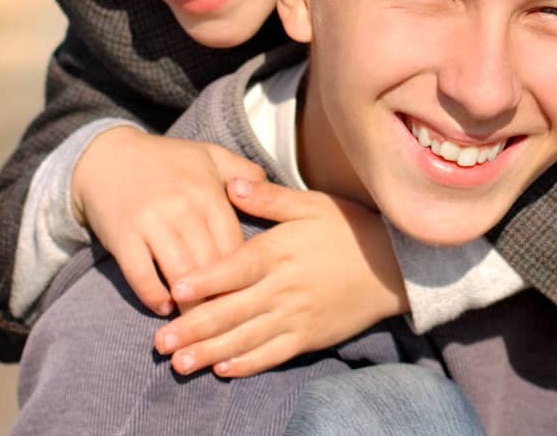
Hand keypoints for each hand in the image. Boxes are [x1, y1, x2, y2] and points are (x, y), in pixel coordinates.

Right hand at [71, 128, 267, 316]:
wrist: (107, 155)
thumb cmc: (166, 161)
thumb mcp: (210, 156)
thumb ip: (245, 172)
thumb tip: (273, 193)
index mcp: (209, 192)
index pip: (234, 244)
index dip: (244, 275)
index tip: (252, 297)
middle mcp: (183, 207)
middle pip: (211, 264)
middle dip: (222, 296)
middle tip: (230, 321)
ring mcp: (151, 222)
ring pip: (180, 273)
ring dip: (191, 303)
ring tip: (200, 324)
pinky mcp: (122, 235)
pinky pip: (141, 274)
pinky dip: (153, 295)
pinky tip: (164, 307)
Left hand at [153, 178, 407, 377]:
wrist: (395, 266)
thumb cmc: (350, 229)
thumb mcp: (313, 204)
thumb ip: (270, 199)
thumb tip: (231, 184)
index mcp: (280, 253)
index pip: (236, 268)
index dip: (205, 280)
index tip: (174, 290)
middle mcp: (284, 288)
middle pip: (232, 311)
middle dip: (193, 328)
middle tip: (160, 342)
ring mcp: (296, 317)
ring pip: (246, 338)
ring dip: (211, 352)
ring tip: (180, 363)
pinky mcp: (309, 337)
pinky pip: (273, 355)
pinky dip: (247, 364)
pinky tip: (223, 370)